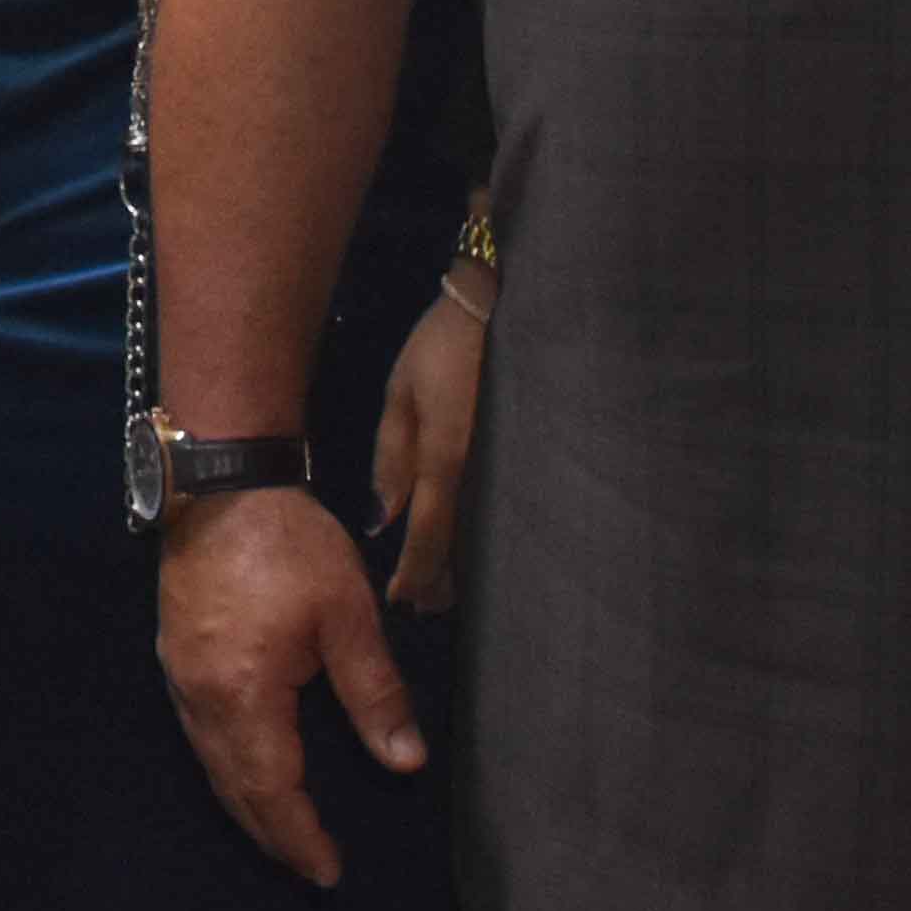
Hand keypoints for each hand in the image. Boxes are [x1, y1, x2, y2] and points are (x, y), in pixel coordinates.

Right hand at [151, 480, 426, 887]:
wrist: (220, 482)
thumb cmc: (288, 545)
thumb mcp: (347, 615)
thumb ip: (375, 693)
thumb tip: (406, 761)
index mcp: (244, 695)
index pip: (272, 790)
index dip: (300, 837)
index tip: (329, 872)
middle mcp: (200, 697)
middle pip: (234, 787)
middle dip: (272, 833)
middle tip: (308, 868)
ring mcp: (179, 676)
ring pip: (211, 763)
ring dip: (247, 804)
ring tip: (283, 832)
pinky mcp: (175, 655)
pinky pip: (199, 735)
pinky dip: (227, 767)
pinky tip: (247, 768)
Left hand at [373, 284, 485, 607]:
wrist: (509, 306)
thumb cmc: (445, 344)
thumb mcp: (402, 391)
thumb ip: (392, 456)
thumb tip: (381, 519)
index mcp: (447, 458)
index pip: (430, 534)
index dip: (415, 572)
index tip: (400, 599)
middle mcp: (484, 475)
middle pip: (464, 546)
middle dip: (443, 579)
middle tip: (422, 604)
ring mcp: (511, 470)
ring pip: (486, 534)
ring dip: (466, 563)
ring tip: (445, 589)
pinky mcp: (528, 460)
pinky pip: (503, 511)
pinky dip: (486, 533)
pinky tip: (476, 544)